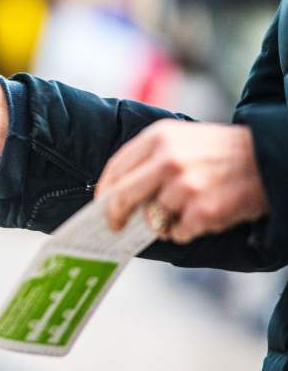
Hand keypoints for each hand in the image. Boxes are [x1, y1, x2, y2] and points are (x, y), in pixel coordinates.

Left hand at [96, 119, 269, 243]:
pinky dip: (184, 231)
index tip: (100, 205)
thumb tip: (115, 196)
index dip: (104, 191)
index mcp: (158, 137)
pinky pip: (177, 233)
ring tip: (186, 208)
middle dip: (115, 216)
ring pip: (152, 218)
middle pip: (122, 197)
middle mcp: (168, 159)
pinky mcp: (203, 210)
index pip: (116, 168)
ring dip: (163, 222)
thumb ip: (148, 161)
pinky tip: (201, 217)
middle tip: (115, 226)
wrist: (270, 157)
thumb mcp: (180, 140)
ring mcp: (186, 186)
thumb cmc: (219, 152)